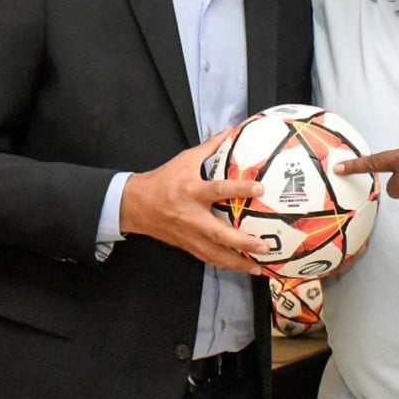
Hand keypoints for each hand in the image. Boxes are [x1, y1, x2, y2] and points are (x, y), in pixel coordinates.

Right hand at [120, 131, 267, 273]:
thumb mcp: (185, 159)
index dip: (240, 189)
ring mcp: (188, 234)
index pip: (219, 190)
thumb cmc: (163, 180)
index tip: (260, 188)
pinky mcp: (186, 245)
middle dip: (242, 242)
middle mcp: (192, 216)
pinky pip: (207, 257)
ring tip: (257, 267)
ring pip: (214, 253)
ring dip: (237, 262)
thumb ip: (209, 147)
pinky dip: (224, 264)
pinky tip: (240, 267)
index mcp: (192, 191)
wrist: (134, 205)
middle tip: (264, 245)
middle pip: (219, 233)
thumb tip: (229, 130)